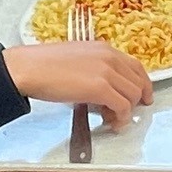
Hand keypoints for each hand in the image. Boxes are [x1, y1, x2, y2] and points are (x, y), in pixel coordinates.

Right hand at [2, 41, 153, 128]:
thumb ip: (95, 69)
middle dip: (135, 101)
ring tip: (112, 119)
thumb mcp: (77, 59)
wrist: (28, 68)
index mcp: (104, 49)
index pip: (135, 66)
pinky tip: (111, 123)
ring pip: (133, 95)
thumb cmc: (44, 65)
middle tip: (122, 114)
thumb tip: (102, 90)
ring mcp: (107, 72)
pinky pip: (123, 107)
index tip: (142, 97)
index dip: (142, 84)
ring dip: (127, 112)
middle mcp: (110, 57)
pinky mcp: (100, 88)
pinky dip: (121, 118)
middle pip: (138, 82)